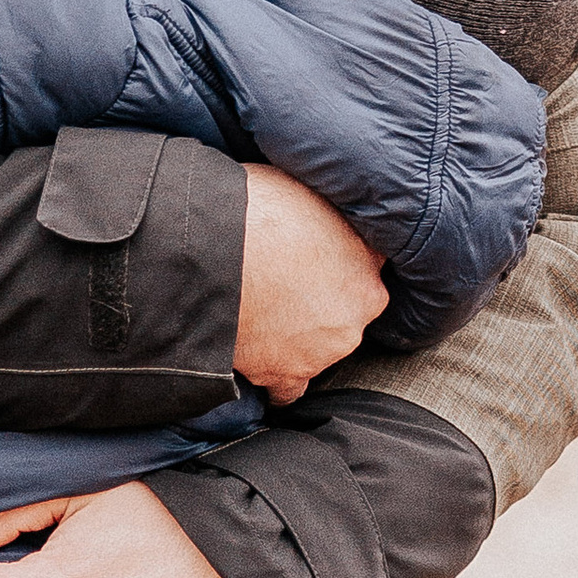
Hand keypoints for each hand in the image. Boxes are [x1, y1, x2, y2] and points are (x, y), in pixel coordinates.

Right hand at [234, 165, 386, 401]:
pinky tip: (259, 354)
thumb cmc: (254, 207)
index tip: (317, 254)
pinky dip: (278, 375)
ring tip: (263, 310)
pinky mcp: (288, 375)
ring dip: (300, 334)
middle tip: (285, 280)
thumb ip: (329, 214)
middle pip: (347, 309)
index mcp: (367, 260)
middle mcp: (357, 310)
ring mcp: (325, 349)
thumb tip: (324, 214)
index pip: (366, 265)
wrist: (209, 250)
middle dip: (322, 298)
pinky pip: (290, 388)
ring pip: (321, 346)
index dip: (339, 259)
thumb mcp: (306, 189)